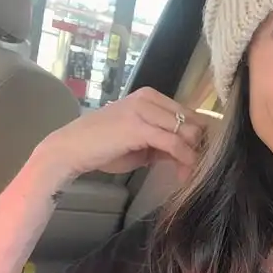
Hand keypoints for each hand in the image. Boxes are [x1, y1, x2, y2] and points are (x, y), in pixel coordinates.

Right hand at [37, 87, 205, 184]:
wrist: (73, 148)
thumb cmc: (104, 147)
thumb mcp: (141, 143)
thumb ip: (164, 143)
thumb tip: (188, 152)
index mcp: (150, 97)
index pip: (189, 114)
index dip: (199, 138)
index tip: (200, 160)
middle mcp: (149, 98)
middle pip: (193, 122)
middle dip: (199, 148)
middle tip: (195, 171)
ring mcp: (143, 110)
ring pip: (187, 132)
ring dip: (194, 157)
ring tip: (188, 175)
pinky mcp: (139, 127)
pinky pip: (174, 143)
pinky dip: (184, 160)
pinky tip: (183, 174)